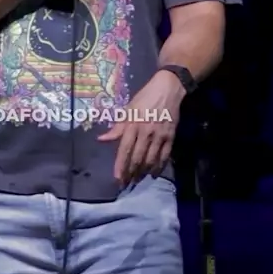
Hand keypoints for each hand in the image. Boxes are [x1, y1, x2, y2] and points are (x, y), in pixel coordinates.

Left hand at [97, 70, 185, 184]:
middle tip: (126, 184)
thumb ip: (117, 128)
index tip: (117, 178)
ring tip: (137, 180)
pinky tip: (153, 173)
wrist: (167, 89)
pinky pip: (164, 156)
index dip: (120, 165)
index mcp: (132, 124)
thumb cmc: (144, 98)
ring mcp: (159, 135)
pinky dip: (159, 167)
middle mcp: (145, 132)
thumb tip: (102, 140)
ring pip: (151, 159)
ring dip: (143, 172)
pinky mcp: (170, 136)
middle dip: (130, 173)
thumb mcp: (128, 110)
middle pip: (137, 158)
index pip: (124, 149)